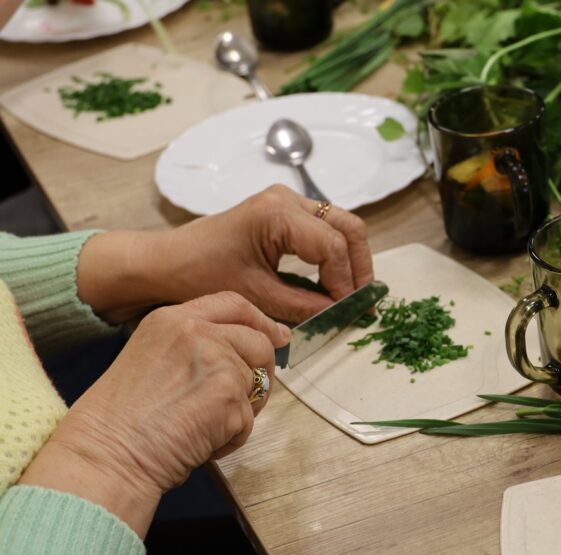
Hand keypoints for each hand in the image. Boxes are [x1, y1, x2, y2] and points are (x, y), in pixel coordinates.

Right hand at [19, 292, 288, 535]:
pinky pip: (248, 421)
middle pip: (258, 342)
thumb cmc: (121, 421)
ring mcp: (217, 361)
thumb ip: (193, 347)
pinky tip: (198, 443)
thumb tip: (242, 355)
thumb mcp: (151, 358)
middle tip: (245, 401)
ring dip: (239, 413)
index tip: (277, 335)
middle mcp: (197, 332)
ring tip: (199, 428)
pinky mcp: (230, 396)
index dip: (260, 320)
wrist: (106, 455)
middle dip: (262, 372)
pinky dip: (231, 439)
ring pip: (256, 385)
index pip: (232, 304)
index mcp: (171, 319)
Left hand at [77, 185, 372, 324]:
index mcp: (277, 214)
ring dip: (350, 260)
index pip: (333, 247)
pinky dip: (334, 255)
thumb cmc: (198, 275)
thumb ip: (305, 306)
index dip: (346, 282)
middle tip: (361, 303)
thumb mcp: (256, 296)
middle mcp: (286, 199)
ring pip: (341, 226)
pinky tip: (332, 283)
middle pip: (348, 228)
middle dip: (359, 267)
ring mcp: (286, 201)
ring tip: (349, 296)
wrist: (163, 263)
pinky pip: (324, 229)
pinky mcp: (283, 212)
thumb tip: (342, 315)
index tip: (350, 312)